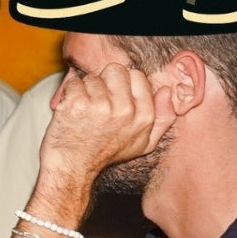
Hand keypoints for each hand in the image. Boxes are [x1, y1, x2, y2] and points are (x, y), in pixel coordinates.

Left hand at [40, 63, 174, 186]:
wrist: (73, 166)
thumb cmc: (106, 154)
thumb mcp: (144, 143)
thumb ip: (163, 118)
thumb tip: (167, 91)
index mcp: (144, 117)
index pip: (137, 76)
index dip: (123, 83)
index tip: (114, 97)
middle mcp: (125, 110)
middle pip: (116, 70)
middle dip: (105, 82)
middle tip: (98, 102)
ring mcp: (100, 106)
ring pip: (92, 77)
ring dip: (86, 90)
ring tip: (85, 111)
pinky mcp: (77, 104)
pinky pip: (74, 83)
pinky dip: (69, 93)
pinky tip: (72, 110)